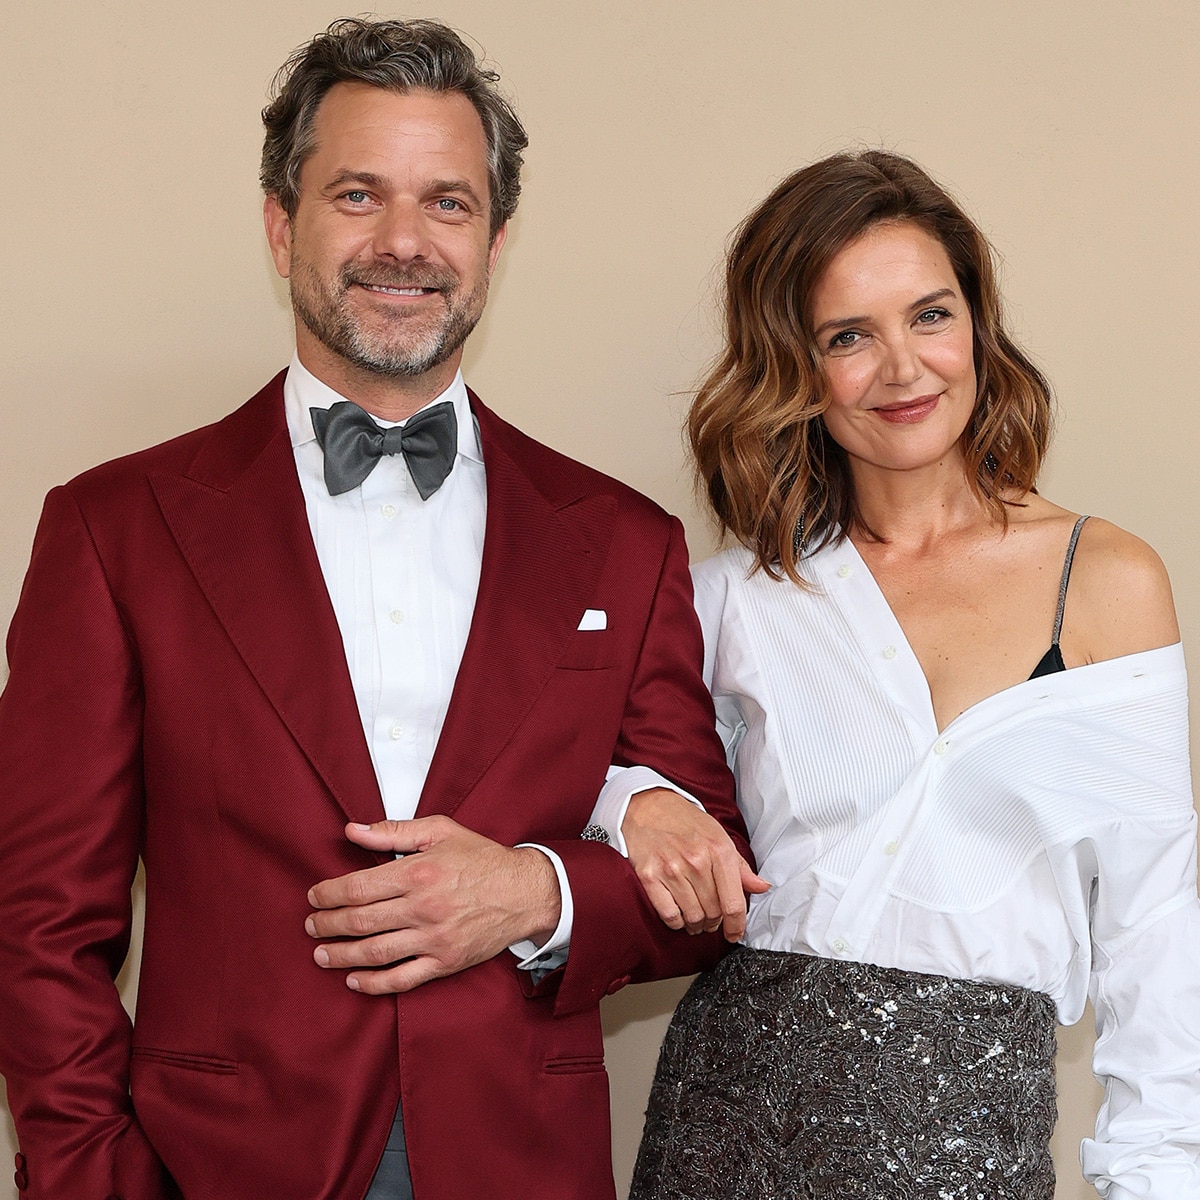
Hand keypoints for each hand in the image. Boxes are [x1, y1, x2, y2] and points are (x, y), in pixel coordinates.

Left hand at [306, 816, 560, 993]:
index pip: (358, 887)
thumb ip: (394, 831)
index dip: (328, 893)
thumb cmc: (481, 858)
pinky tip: (354, 980)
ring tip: (321, 954)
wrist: (524, 892)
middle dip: (327, 925)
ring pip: (375, 952)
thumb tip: (352, 830)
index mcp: (418, 872)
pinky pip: (403, 979)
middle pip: (360, 921)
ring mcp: (434, 938)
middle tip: (310, 926)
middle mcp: (423, 907)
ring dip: (341, 956)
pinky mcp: (445, 962)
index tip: (314, 896)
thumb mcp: (440, 830)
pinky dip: (374, 983)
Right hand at [621, 788, 768, 941]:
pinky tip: (679, 914)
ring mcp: (671, 869)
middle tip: (712, 918)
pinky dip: (676, 922)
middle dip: (715, 922)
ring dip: (696, 924)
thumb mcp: (719, 836)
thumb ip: (740, 866)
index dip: (737, 926)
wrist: (647, 806)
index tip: (734, 933)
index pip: (734, 903)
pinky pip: (669, 915)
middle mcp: (696, 861)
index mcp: (719, 850)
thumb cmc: (685, 822)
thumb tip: (762, 887)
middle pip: (713, 913)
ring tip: (696, 918)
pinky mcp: (649, 877)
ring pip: (692, 917)